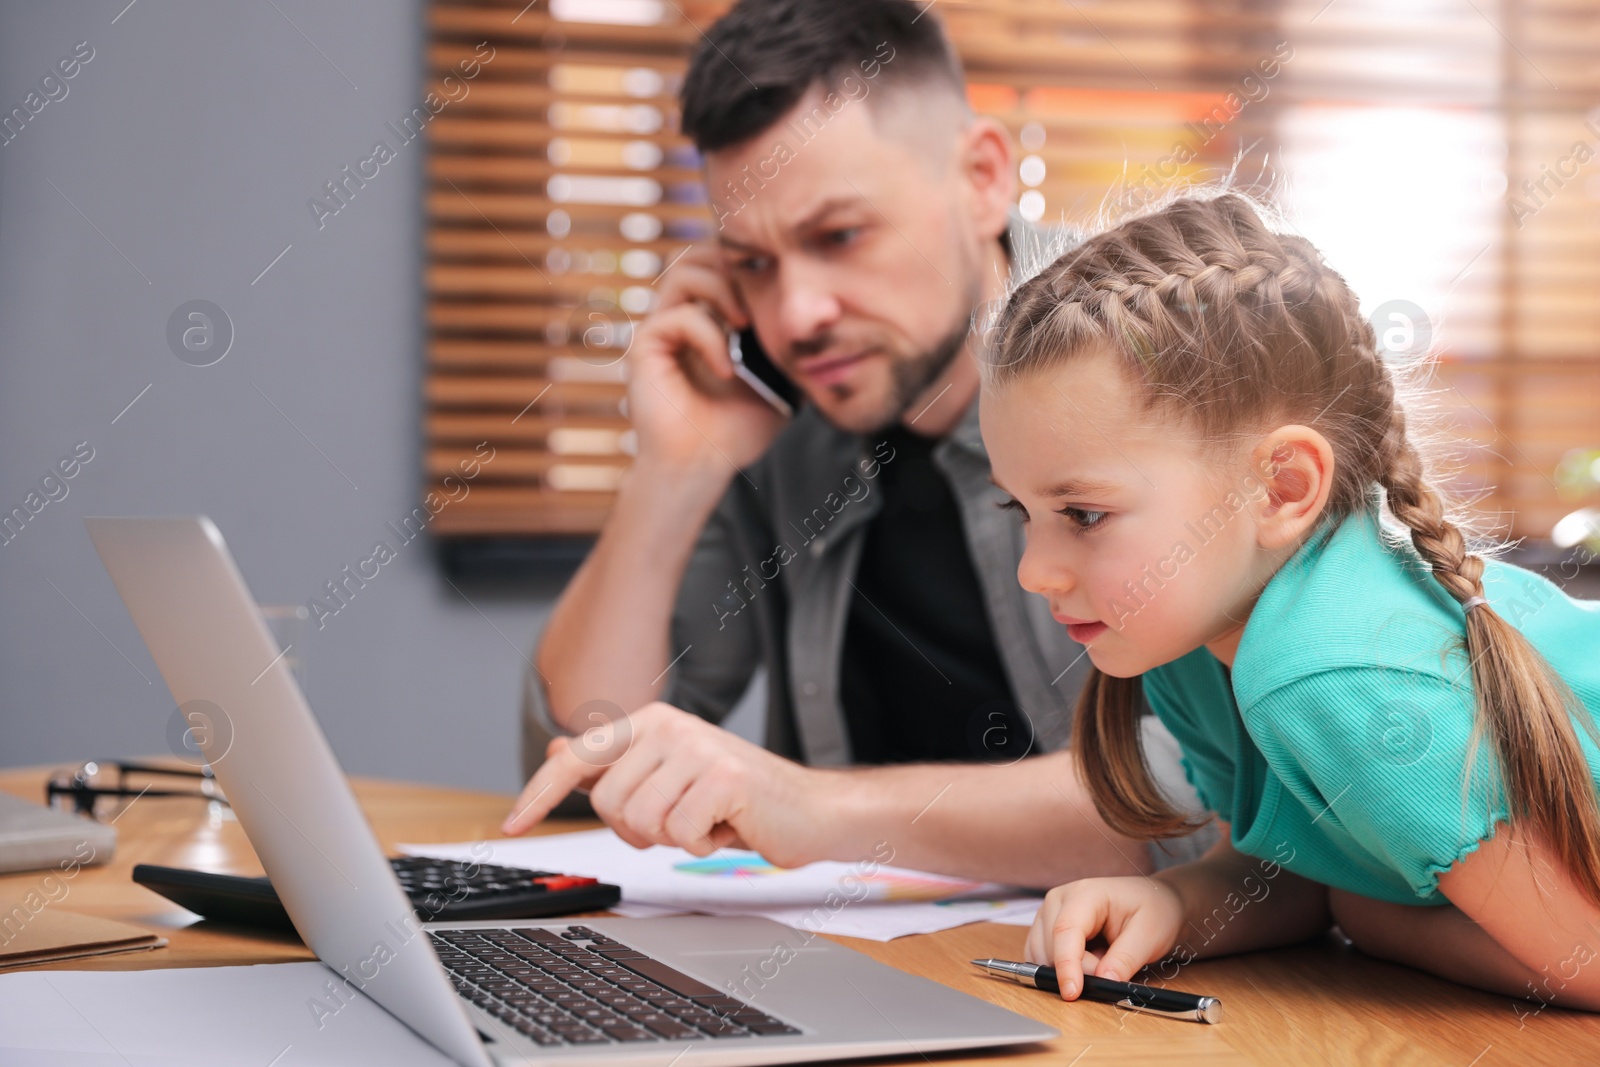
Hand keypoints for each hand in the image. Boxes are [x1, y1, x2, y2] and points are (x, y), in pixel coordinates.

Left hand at [501, 702, 831, 867]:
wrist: (808, 810)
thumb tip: (555, 750)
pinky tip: (728, 826)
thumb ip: (614, 765)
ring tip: (707, 820)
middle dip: (638, 830)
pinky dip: (702, 845)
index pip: (577, 758)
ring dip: (673, 839)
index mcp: (651, 724)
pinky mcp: (723, 777)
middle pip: (606, 803)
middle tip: (680, 822)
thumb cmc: (737, 799)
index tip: (510, 825)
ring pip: (640, 822)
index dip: (538, 794)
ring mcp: (697, 748)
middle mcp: (670, 726)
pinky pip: (679, 835)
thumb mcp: (668, 778)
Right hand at [625, 244, 787, 473]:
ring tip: (745, 323)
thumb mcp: (778, 379)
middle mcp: (682, 316)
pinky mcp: (646, 347)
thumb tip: (821, 317)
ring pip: (683, 271)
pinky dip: (709, 336)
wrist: (704, 464)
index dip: (750, 264)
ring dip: (721, 290)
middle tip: (762, 294)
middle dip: (734, 266)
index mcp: (710, 318)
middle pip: (700, 254)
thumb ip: (789, 345)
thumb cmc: (738, 429)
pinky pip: (678, 317)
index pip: (724, 264)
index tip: (781, 283)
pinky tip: (725, 368)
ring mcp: (662, 328)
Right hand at [1025, 876, 1185, 998]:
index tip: (1072, 993)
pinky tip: (1088, 959)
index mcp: (1085, 893)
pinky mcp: (1046, 927)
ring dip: (1071, 969)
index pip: (1065, 931)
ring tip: (1103, 958)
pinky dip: (1063, 968)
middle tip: (1112, 967)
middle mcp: (1059, 899)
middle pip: (1052, 947)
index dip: (1066, 964)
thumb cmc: (1153, 912)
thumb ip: (1125, 959)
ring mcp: (1049, 912)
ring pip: (1043, 955)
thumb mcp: (1149, 935)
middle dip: (1079, 970)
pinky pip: (1042, 957)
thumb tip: (1103, 980)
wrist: (1154, 903)